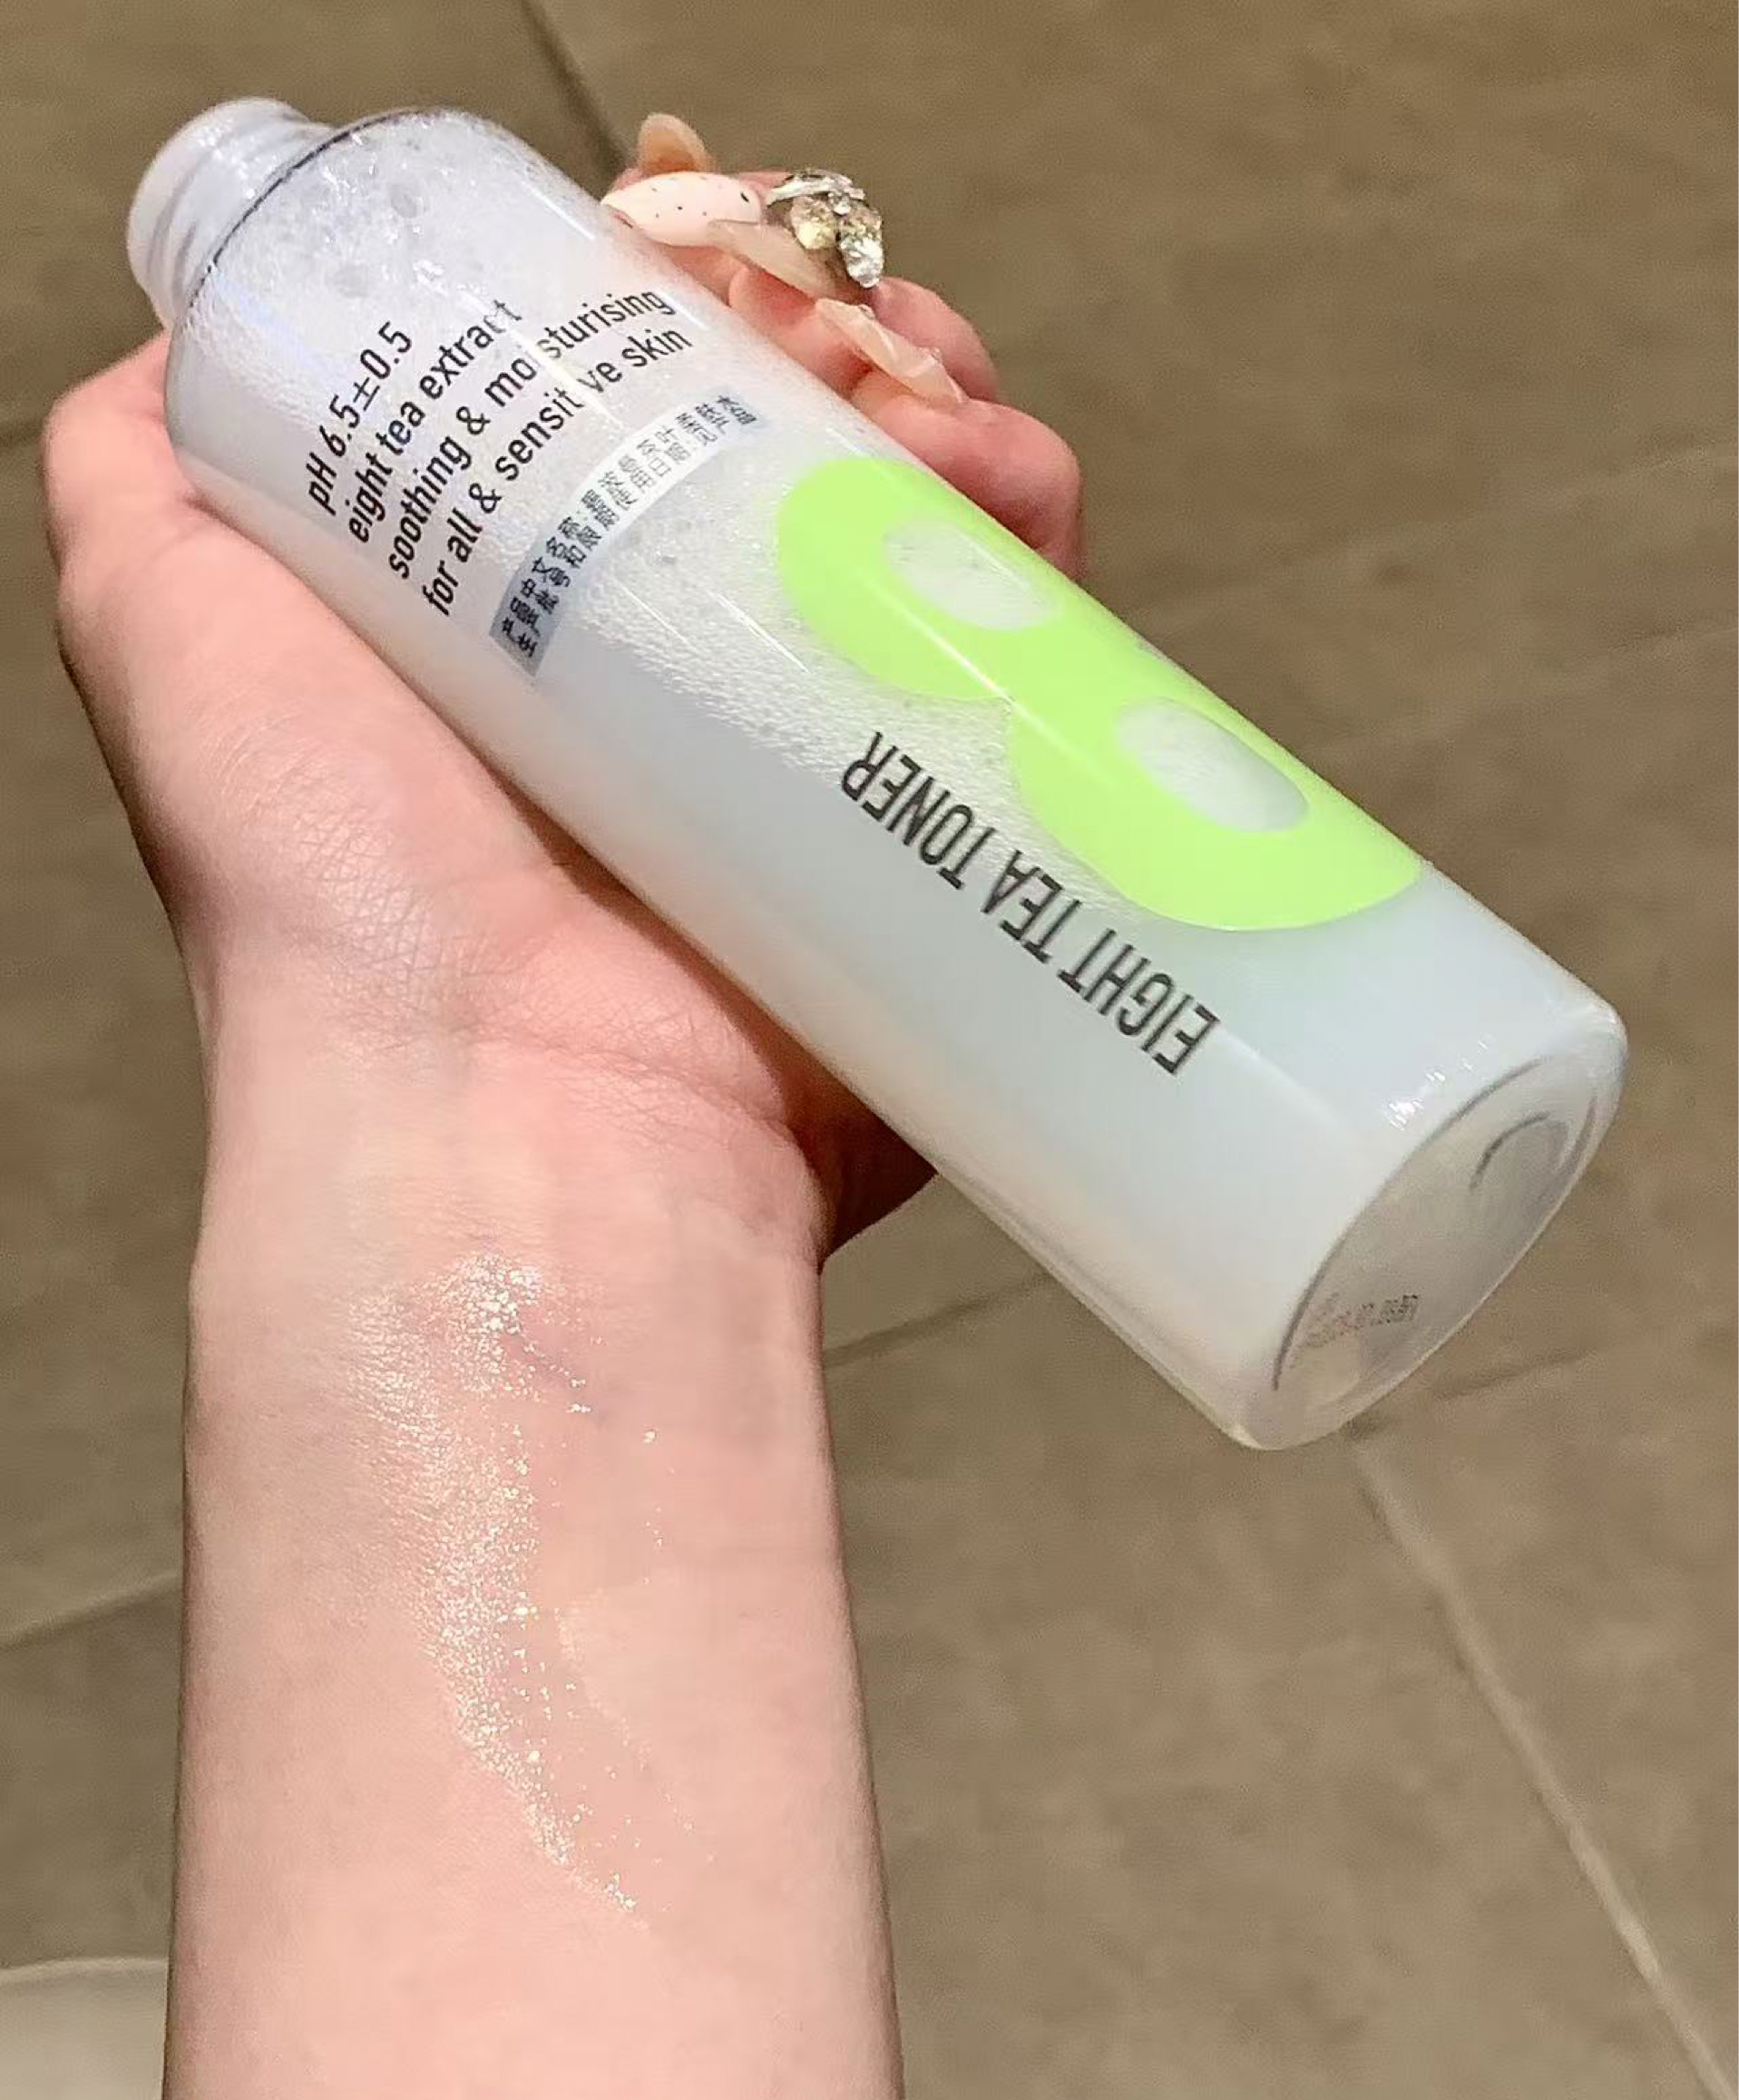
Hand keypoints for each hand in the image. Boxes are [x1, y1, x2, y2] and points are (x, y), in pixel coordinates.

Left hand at [43, 165, 1082, 1253]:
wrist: (499, 1107)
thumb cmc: (325, 875)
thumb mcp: (165, 623)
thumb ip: (149, 468)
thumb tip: (201, 327)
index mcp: (535, 624)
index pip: (648, 400)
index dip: (697, 298)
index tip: (713, 255)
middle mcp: (684, 685)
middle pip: (809, 447)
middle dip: (850, 342)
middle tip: (844, 335)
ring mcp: (818, 763)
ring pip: (931, 530)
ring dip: (956, 418)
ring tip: (938, 416)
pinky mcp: (938, 839)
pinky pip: (1031, 662)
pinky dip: (1041, 542)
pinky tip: (1009, 500)